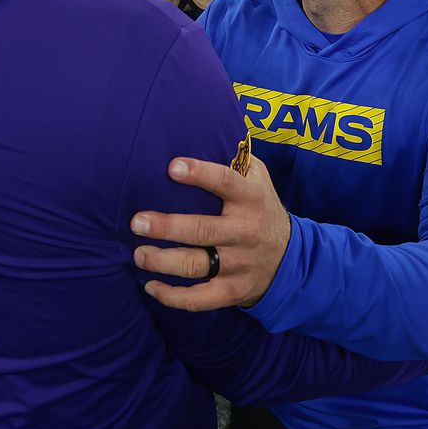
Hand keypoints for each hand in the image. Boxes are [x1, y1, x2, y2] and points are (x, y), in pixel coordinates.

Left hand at [131, 153, 290, 310]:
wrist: (291, 258)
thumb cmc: (260, 207)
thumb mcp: (259, 178)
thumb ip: (236, 159)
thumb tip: (205, 129)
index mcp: (252, 198)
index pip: (227, 182)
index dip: (200, 174)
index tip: (172, 167)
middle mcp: (246, 231)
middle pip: (204, 231)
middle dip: (167, 227)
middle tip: (136, 221)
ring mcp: (240, 264)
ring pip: (198, 266)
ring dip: (163, 261)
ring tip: (138, 254)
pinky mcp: (233, 291)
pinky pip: (201, 299)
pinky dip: (173, 297)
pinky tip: (151, 286)